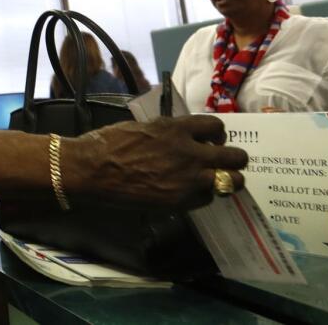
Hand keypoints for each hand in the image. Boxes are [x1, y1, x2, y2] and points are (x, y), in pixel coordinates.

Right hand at [65, 116, 248, 209]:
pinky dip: (203, 195)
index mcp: (177, 129)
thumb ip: (169, 131)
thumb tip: (182, 136)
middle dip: (234, 158)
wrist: (93, 170)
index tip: (213, 139)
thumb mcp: (144, 127)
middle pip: (235, 156)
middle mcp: (190, 152)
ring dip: (227, 180)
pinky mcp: (181, 201)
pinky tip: (192, 192)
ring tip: (218, 181)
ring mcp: (188, 179)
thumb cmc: (110, 143)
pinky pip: (207, 199)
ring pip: (231, 181)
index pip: (216, 126)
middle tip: (227, 162)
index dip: (217, 134)